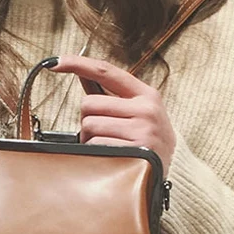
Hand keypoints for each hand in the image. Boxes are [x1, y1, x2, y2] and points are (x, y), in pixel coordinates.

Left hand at [49, 54, 175, 171]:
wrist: (177, 171)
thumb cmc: (151, 140)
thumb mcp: (139, 112)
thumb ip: (112, 95)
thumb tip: (82, 74)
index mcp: (146, 95)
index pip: (106, 72)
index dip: (78, 64)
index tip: (57, 62)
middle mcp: (146, 110)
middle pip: (89, 104)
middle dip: (87, 119)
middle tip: (102, 131)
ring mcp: (141, 130)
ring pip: (89, 126)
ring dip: (89, 139)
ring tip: (107, 145)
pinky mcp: (133, 151)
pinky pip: (95, 146)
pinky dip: (95, 153)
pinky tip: (110, 156)